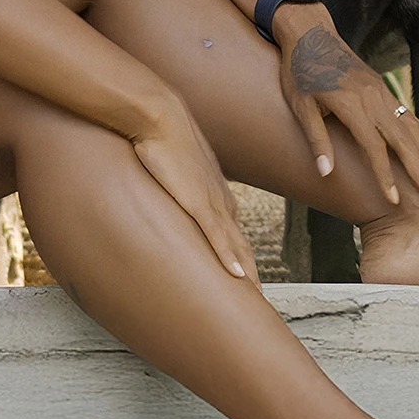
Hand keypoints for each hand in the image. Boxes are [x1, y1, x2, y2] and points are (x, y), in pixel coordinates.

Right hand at [131, 90, 258, 282]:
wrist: (160, 116)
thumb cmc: (164, 138)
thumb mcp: (175, 169)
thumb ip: (178, 185)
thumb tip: (171, 194)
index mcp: (215, 194)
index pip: (235, 234)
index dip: (243, 259)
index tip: (248, 281)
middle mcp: (219, 200)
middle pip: (242, 245)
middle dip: (251, 274)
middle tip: (258, 301)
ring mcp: (210, 201)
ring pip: (235, 245)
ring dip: (246, 273)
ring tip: (255, 300)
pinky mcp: (196, 201)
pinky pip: (217, 235)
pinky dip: (228, 257)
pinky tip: (237, 277)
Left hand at [274, 2, 418, 204]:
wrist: (310, 32)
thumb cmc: (299, 70)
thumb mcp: (300, 105)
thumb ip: (317, 139)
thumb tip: (326, 173)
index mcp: (351, 103)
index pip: (374, 147)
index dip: (385, 175)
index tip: (394, 199)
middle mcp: (372, 96)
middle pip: (402, 138)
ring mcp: (380, 90)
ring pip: (410, 125)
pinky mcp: (382, 87)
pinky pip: (405, 114)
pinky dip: (418, 136)